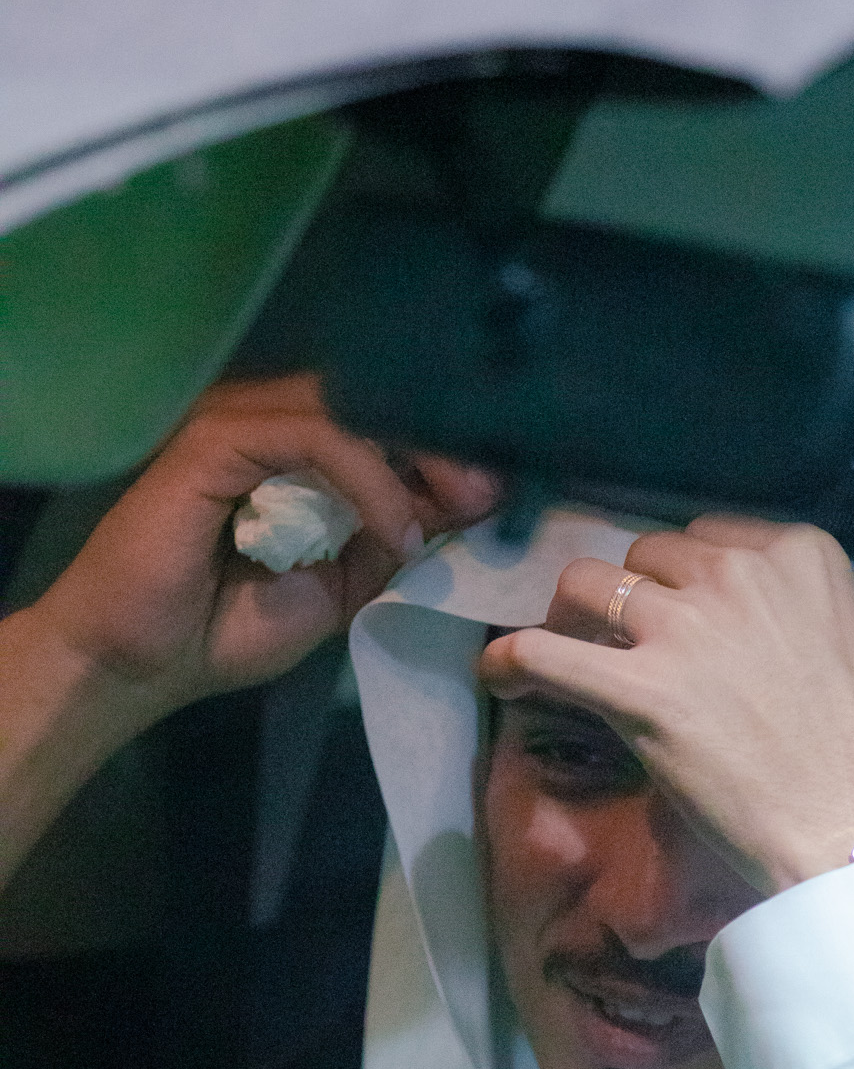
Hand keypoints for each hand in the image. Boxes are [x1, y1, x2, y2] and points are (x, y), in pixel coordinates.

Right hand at [30, 372, 501, 721]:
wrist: (139, 663)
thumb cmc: (225, 628)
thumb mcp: (340, 586)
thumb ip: (390, 542)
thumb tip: (462, 509)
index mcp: (292, 450)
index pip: (383, 423)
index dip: (446, 452)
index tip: (498, 496)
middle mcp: (265, 421)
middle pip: (375, 405)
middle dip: (444, 446)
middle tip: (493, 492)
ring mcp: (238, 424)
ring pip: (352, 411)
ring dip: (417, 458)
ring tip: (459, 507)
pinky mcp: (217, 441)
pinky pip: (316, 438)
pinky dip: (369, 481)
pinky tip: (395, 529)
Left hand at [478, 516, 853, 894]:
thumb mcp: (850, 645)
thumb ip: (791, 613)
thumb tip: (739, 630)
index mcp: (799, 554)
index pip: (707, 537)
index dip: (681, 580)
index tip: (676, 614)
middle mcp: (738, 573)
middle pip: (645, 556)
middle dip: (634, 596)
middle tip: (630, 646)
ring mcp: (685, 627)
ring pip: (587, 585)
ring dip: (575, 618)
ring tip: (569, 655)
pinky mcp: (641, 688)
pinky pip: (544, 652)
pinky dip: (512, 663)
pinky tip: (501, 678)